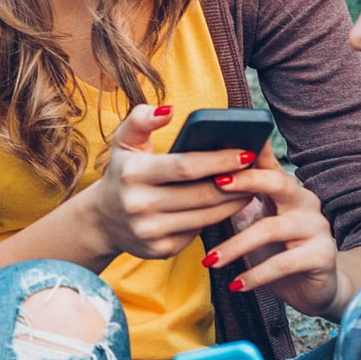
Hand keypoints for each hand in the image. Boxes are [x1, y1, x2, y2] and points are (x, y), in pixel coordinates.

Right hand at [60, 104, 254, 263]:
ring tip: (251, 186)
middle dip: (235, 182)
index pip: (185, 166)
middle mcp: (139, 205)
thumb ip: (141, 119)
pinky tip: (228, 206)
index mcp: (133, 174)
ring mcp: (150, 231)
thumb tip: (168, 110)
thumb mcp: (124, 142)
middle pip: (202, 194)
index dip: (219, 160)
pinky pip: (199, 232)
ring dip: (233, 202)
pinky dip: (217, 219)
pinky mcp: (161, 249)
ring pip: (206, 216)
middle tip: (257, 171)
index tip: (247, 152)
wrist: (102, 220)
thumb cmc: (123, 173)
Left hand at [202, 146, 344, 318]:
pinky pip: (284, 263)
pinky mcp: (322, 255)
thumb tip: (197, 183)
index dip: (249, 152)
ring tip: (210, 260)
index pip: (268, 163)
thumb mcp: (254, 222)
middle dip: (246, 181)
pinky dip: (256, 274)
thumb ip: (236, 202)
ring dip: (236, 245)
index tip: (223, 146)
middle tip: (215, 185)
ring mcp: (317, 227)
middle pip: (277, 182)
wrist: (312, 288)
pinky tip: (236, 284)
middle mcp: (305, 201)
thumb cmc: (276, 250)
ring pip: (272, 228)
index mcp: (287, 189)